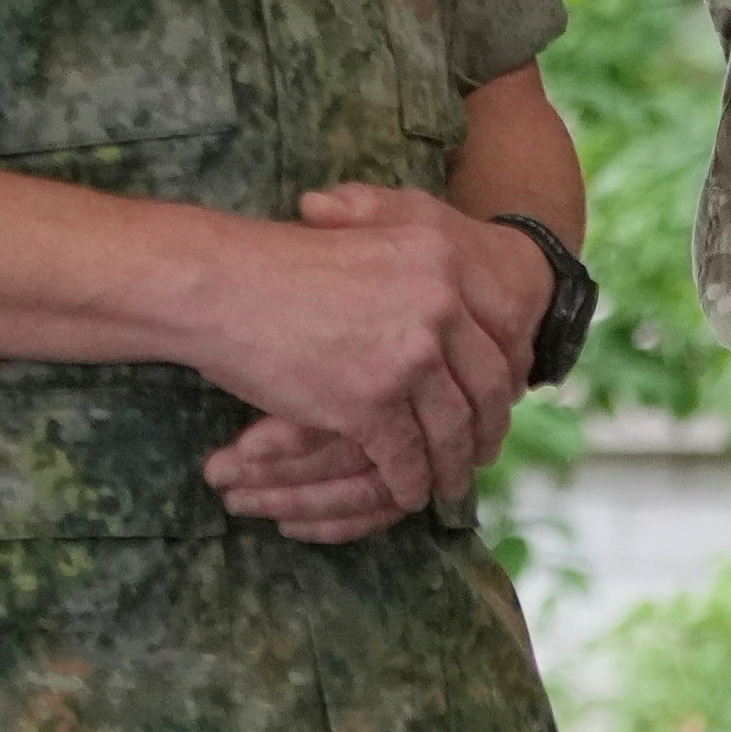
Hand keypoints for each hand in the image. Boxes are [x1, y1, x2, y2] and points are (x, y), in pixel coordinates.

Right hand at [189, 190, 533, 539]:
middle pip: (487, 386)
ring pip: (450, 429)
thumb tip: (464, 318)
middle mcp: (440, 306)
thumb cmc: (286, 266)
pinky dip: (409, 481)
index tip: (504, 398)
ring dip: (452, 464)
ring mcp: (409, 358)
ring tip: (450, 481)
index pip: (503, 331)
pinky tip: (408, 491)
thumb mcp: (373, 239)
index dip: (507, 374)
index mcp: (445, 260)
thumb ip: (424, 274)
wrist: (223, 285)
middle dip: (488, 427)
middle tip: (483, 450)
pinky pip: (406, 458)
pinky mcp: (371, 405)